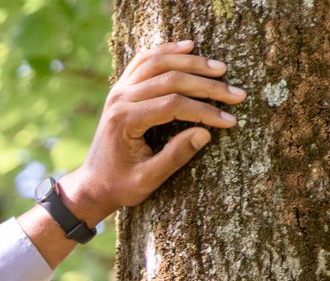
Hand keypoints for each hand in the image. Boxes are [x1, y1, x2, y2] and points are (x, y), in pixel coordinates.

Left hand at [61, 38, 246, 224]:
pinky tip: (190, 47)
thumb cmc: (120, 185)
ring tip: (221, 69)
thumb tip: (205, 133)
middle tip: (237, 94)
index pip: (173, 105)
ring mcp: (119, 90)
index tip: (229, 120)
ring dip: (193, 63)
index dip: (205, 110)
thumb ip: (174, 157)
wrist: (92, 183)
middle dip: (208, 86)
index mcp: (125, 121)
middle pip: (171, 79)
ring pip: (159, 63)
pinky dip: (167, 50)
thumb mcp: (147, 180)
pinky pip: (145, 60)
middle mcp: (119, 99)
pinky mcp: (121, 88)